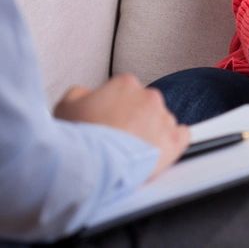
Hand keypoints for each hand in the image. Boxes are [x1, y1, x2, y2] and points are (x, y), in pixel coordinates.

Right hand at [53, 73, 189, 177]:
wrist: (90, 164)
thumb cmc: (78, 137)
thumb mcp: (66, 104)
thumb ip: (81, 93)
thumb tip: (88, 95)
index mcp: (125, 84)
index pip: (125, 91)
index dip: (114, 107)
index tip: (107, 120)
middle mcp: (149, 97)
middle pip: (144, 106)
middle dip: (133, 119)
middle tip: (117, 137)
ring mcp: (163, 119)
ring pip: (162, 121)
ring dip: (150, 132)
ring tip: (131, 150)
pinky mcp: (173, 142)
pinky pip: (182, 135)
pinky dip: (173, 141)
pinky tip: (160, 148)